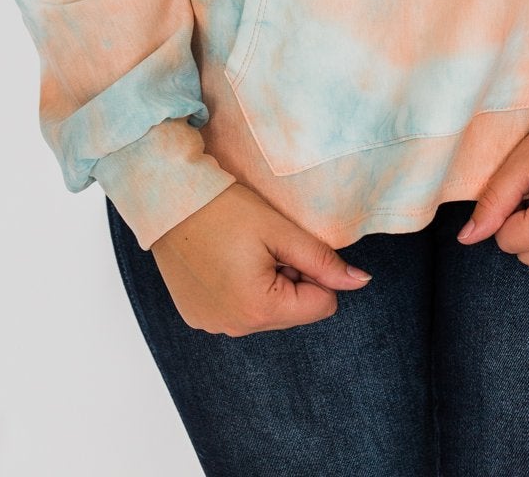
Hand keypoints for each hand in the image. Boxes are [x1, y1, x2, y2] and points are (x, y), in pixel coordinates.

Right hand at [150, 181, 372, 335]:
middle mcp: (235, 328)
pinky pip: (236, 311)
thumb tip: (360, 282)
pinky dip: (238, 289)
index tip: (288, 246)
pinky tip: (223, 260)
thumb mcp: (281, 229)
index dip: (313, 272)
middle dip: (290, 279)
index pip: (321, 306)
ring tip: (242, 251)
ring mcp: (212, 325)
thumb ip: (322, 260)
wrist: (169, 200)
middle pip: (292, 312)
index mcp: (260, 310)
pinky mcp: (196, 317)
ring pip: (265, 312)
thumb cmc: (226, 208)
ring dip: (265, 285)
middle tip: (265, 245)